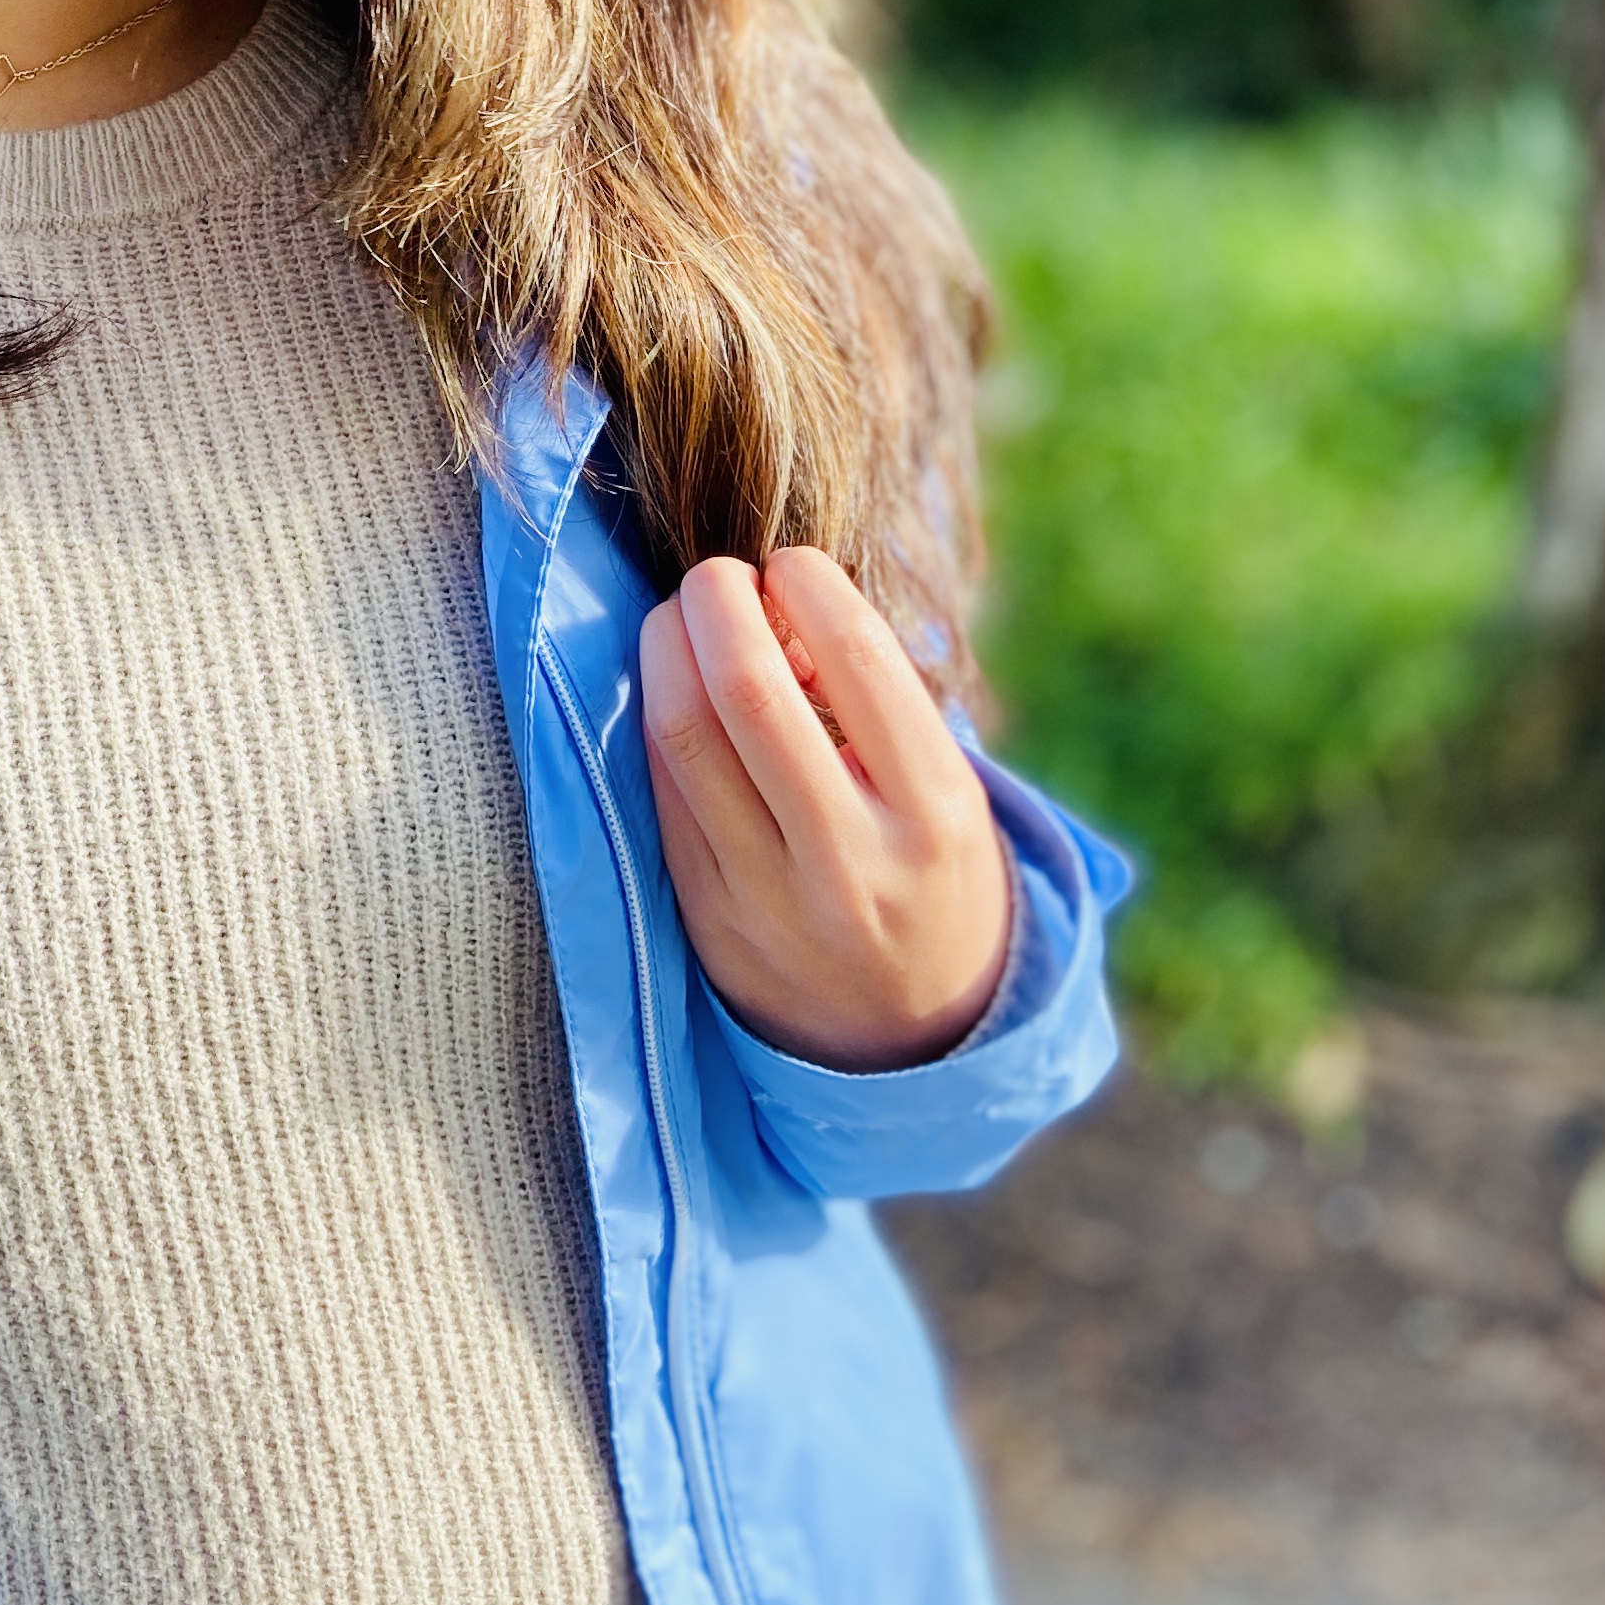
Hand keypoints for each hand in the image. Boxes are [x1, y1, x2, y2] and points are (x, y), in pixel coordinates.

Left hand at [638, 546, 1009, 1071]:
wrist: (913, 1042)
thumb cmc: (930, 875)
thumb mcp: (946, 796)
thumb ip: (873, 707)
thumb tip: (773, 606)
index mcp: (934, 815)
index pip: (858, 660)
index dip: (807, 584)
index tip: (789, 563)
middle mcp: (850, 861)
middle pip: (747, 691)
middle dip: (715, 603)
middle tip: (715, 575)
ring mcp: (769, 900)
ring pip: (681, 738)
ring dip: (667, 651)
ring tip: (681, 620)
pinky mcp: (707, 921)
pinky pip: (662, 794)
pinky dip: (659, 722)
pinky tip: (673, 693)